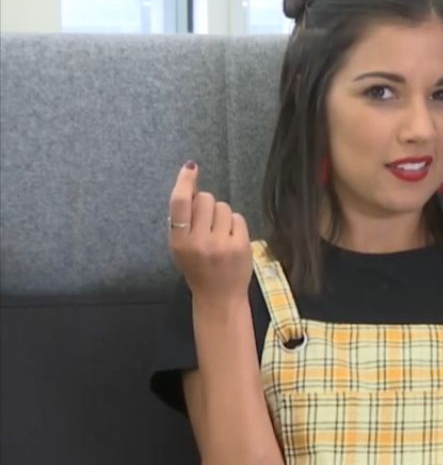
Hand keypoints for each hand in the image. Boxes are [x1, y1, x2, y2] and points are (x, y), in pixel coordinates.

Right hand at [167, 162, 251, 299]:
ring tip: (219, 234)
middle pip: (205, 199)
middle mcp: (199, 241)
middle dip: (206, 204)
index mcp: (179, 241)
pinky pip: (238, 218)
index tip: (190, 167)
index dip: (184, 182)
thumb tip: (189, 187)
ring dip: (221, 216)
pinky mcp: (241, 245)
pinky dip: (235, 225)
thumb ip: (183, 221)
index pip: (179, 204)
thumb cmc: (197, 268)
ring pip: (223, 207)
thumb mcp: (180, 247)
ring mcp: (222, 243)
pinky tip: (230, 240)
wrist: (219, 296)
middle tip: (207, 223)